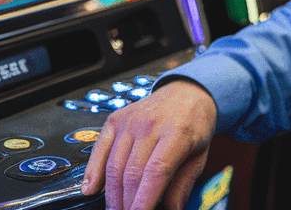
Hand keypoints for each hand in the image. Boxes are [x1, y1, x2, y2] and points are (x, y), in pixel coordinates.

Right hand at [82, 79, 217, 209]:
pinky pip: (100, 148)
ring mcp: (131, 120)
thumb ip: (183, 186)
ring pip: (114, 164)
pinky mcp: (116, 119)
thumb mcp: (199, 156)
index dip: (145, 199)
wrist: (186, 92)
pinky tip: (91, 189)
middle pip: (132, 171)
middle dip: (127, 202)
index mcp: (178, 133)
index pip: (156, 171)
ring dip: (112, 193)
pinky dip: (93, 171)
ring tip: (116, 209)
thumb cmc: (194, 125)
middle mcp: (151, 124)